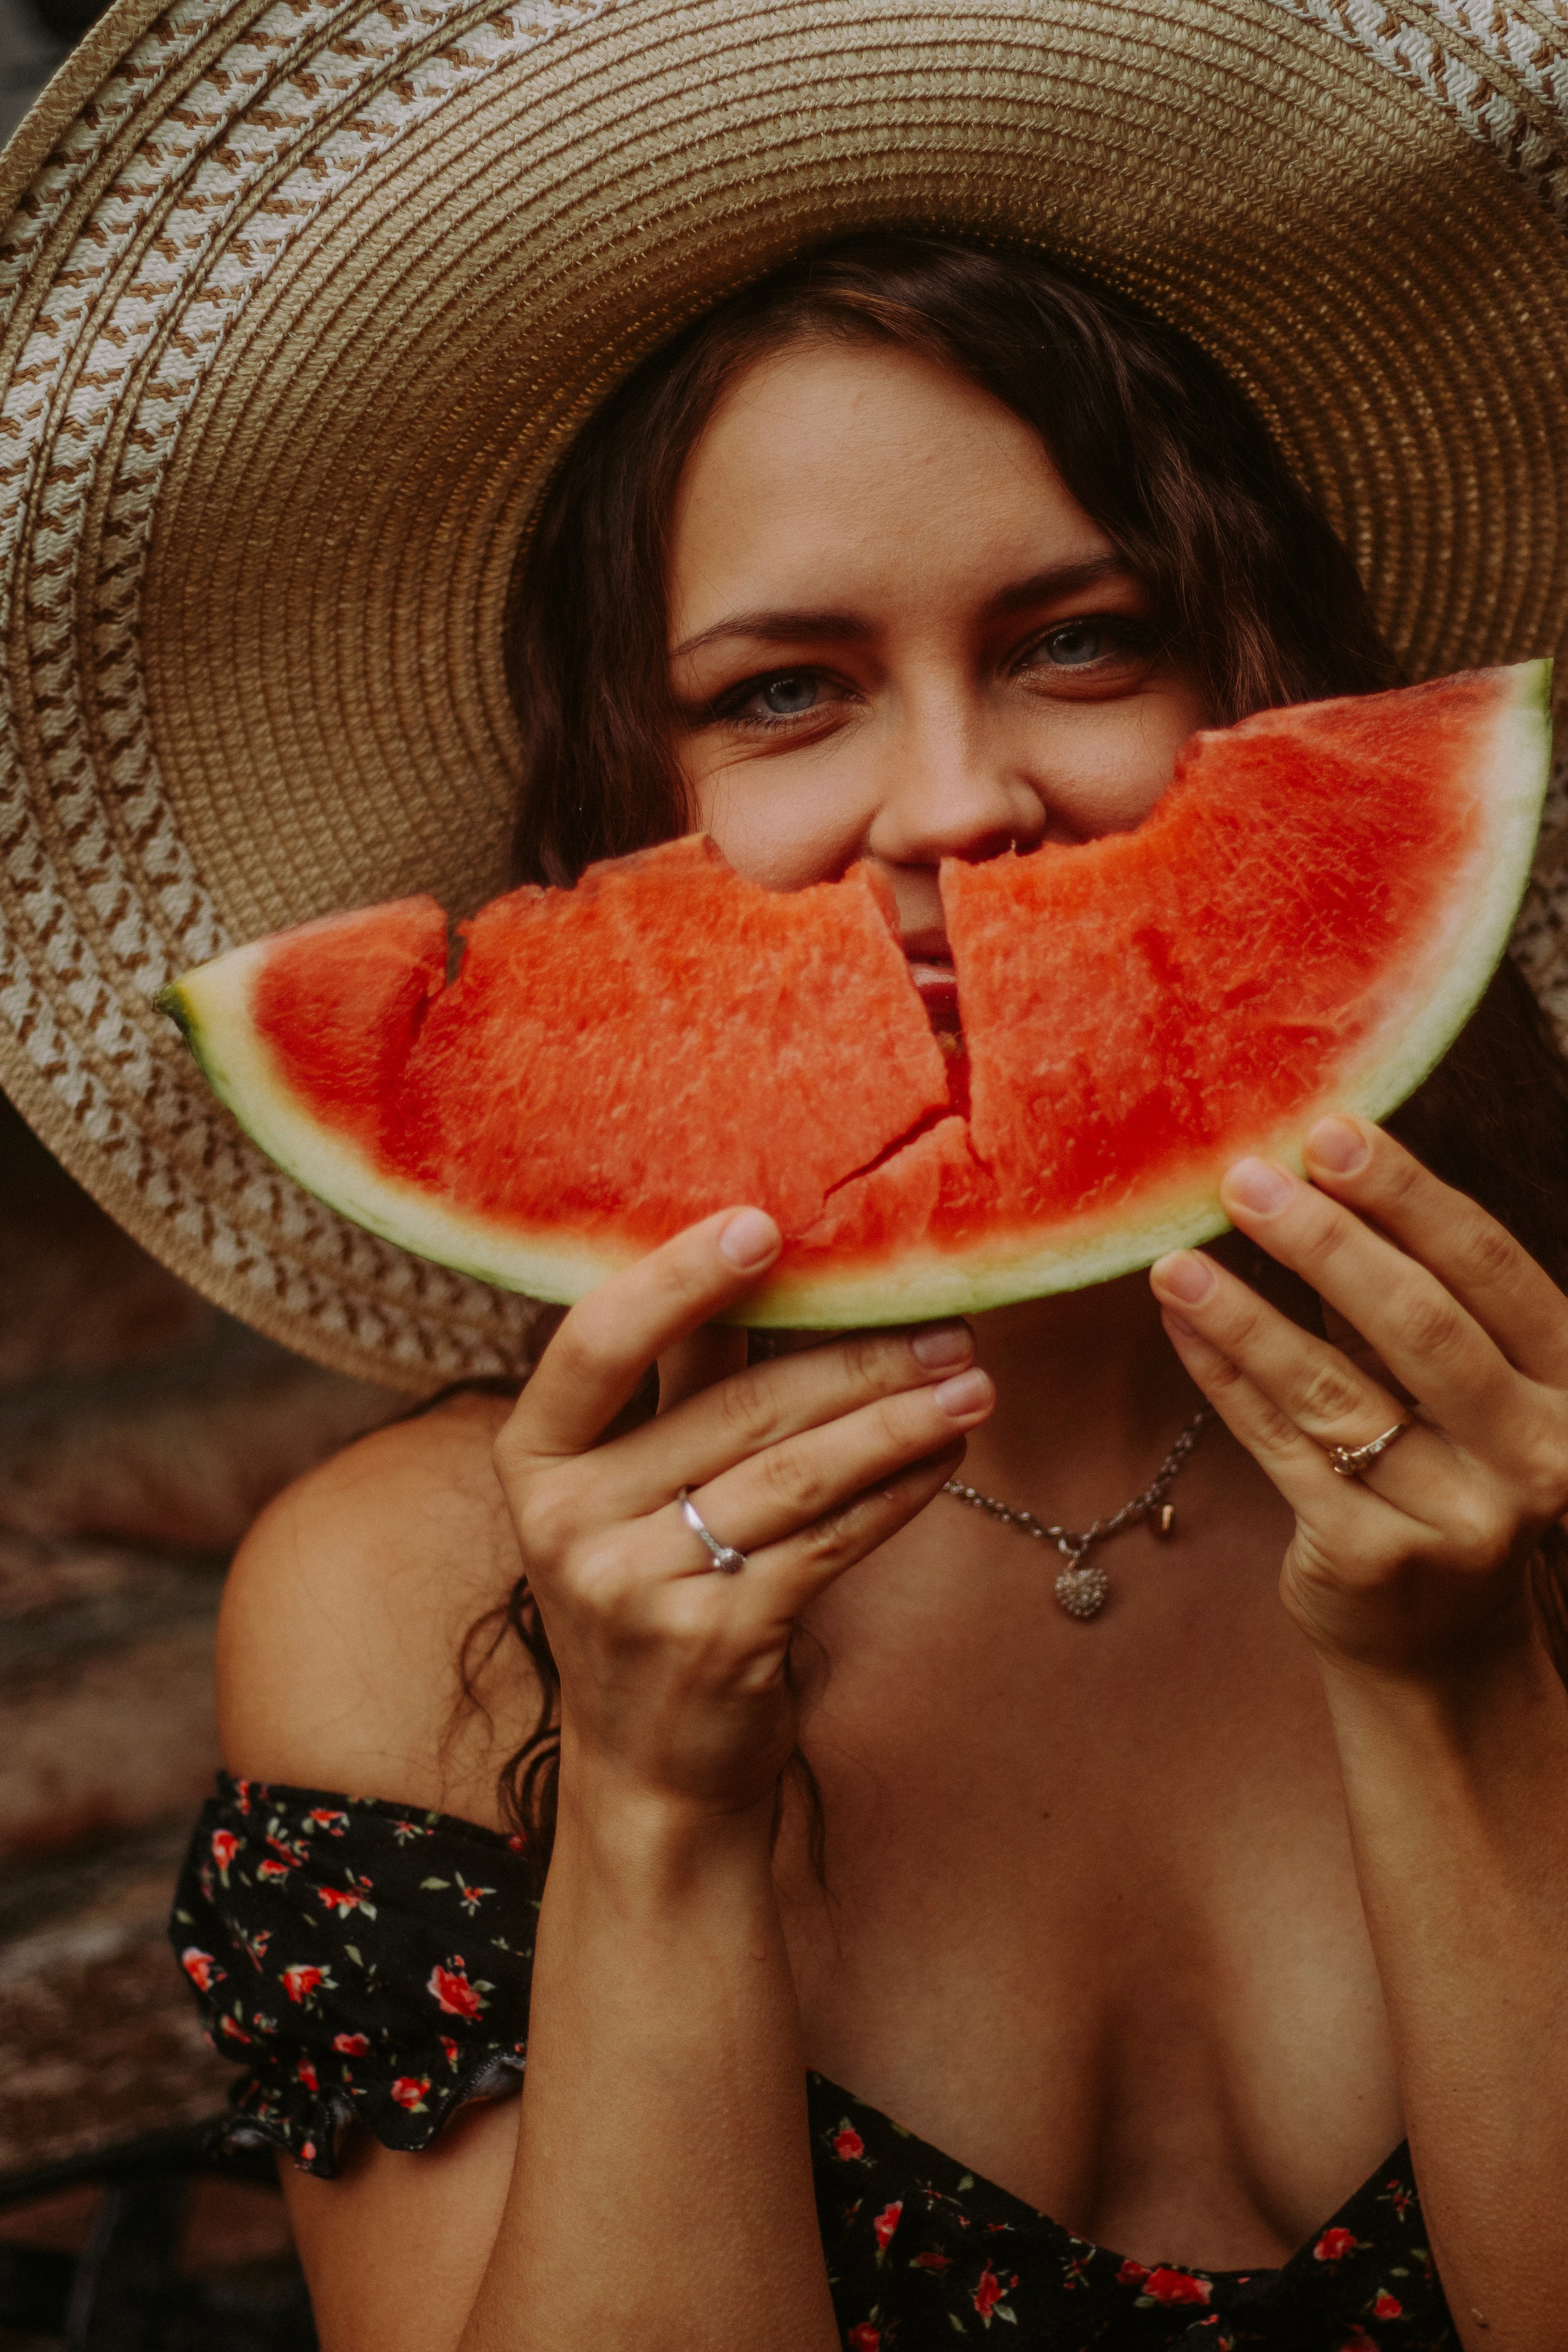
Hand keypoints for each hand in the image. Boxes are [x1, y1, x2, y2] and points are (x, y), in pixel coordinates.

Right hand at [493, 1206, 993, 1823]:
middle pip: (733, 1408)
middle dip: (854, 1357)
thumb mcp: (626, 1486)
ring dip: (896, 1421)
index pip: (598, 1343)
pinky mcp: (717, 1639)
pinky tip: (945, 1459)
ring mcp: (636, 1587)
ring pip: (794, 1473)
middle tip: (946, 1323)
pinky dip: (897, 1493)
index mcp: (532, 1455)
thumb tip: (768, 1245)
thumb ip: (677, 1379)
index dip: (679, 1279)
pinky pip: (828, 1543)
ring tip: (972, 1385)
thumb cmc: (651, 1587)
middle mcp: (566, 1520)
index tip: (763, 1224)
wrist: (651, 1768)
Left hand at [1149, 1117, 1567, 1676]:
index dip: (1408, 1195)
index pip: (1489, 1269)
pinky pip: (1280, 1446)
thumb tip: (1318, 1169)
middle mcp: (1535, 1455)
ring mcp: (1460, 1517)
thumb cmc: (1444, 1476)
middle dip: (1327, 1240)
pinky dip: (1224, 1375)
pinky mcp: (1374, 1560)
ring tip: (1176, 1256)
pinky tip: (1182, 1322)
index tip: (1331, 1130)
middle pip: (1419, 1324)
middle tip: (1246, 1175)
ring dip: (1247, 1312)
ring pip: (1335, 1389)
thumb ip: (1415, 1297)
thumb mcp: (1465, 1390)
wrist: (1440, 1647)